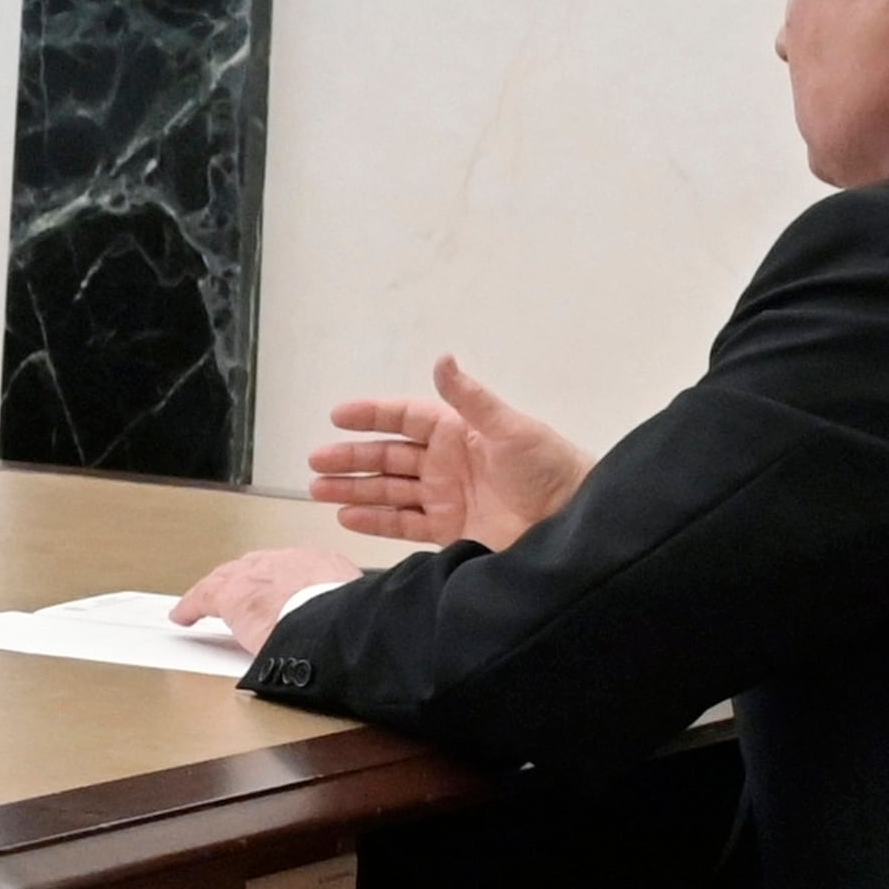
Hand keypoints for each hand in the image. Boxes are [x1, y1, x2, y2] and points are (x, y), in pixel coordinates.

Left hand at [175, 544, 360, 654]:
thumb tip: (355, 632)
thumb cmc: (353, 621)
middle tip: (237, 599)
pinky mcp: (231, 595)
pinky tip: (183, 615)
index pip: (292, 568)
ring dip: (217, 591)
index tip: (277, 594)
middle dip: (245, 582)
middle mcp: (284, 561)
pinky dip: (191, 606)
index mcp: (321, 562)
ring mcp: (256, 574)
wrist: (334, 623)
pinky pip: (203, 597)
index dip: (279, 583)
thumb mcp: (358, 608)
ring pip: (228, 578)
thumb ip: (347, 612)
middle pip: (255, 568)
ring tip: (205, 605)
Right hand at [307, 355, 588, 549]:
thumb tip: (443, 358)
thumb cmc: (548, 469)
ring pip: (388, 490)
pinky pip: (403, 523)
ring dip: (353, 488)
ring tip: (318, 489)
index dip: (372, 416)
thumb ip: (470, 397)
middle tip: (316, 460)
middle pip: (388, 456)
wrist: (572, 524)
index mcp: (458, 433)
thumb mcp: (510, 428)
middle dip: (352, 458)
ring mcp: (446, 497)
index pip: (405, 418)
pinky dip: (375, 520)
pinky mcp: (449, 530)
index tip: (338, 417)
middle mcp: (447, 463)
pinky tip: (347, 516)